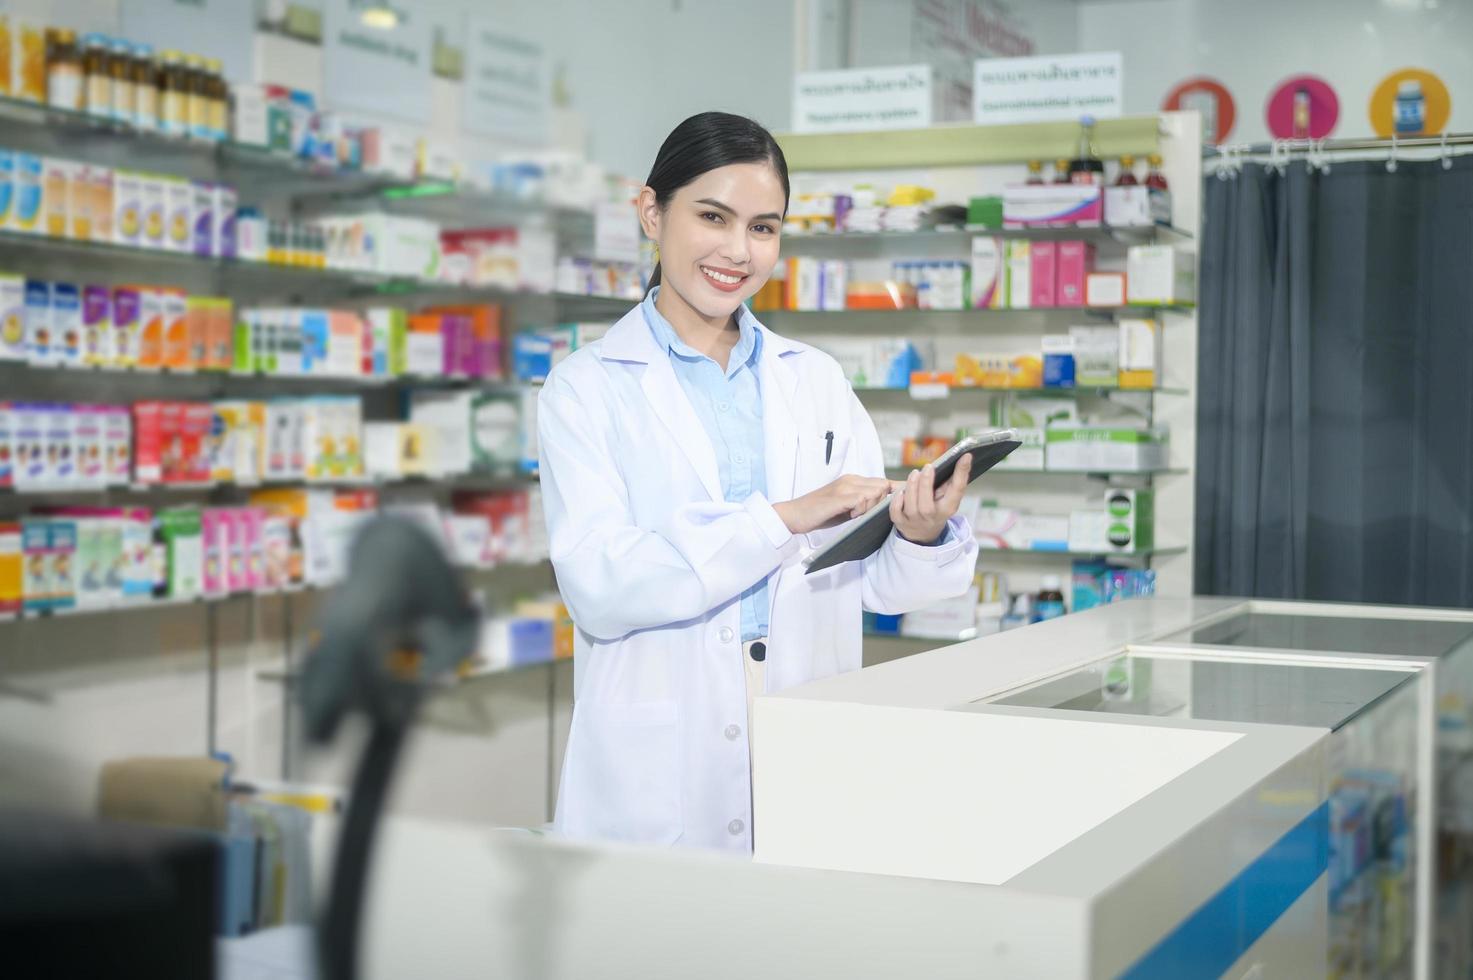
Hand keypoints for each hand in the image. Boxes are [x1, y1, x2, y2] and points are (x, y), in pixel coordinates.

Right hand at [773, 473, 894, 534]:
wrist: (795, 514)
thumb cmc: (820, 513)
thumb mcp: (847, 506)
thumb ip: (863, 503)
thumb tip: (884, 507)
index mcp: (853, 480)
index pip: (882, 481)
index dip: (895, 490)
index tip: (904, 498)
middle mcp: (850, 480)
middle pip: (883, 485)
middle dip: (881, 502)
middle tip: (865, 514)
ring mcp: (844, 487)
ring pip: (875, 492)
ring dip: (870, 507)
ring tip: (855, 515)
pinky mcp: (838, 497)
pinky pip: (861, 499)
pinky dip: (860, 509)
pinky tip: (850, 515)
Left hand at [890, 454, 970, 544]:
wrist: (923, 533)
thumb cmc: (937, 507)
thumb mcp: (948, 497)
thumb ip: (952, 481)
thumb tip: (962, 456)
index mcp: (948, 508)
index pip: (957, 490)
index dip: (962, 472)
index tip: (966, 455)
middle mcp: (932, 517)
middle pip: (927, 505)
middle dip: (926, 483)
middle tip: (928, 467)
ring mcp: (915, 521)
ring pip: (911, 506)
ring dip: (912, 487)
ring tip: (915, 473)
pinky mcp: (900, 522)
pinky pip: (896, 511)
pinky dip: (897, 500)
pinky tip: (900, 490)